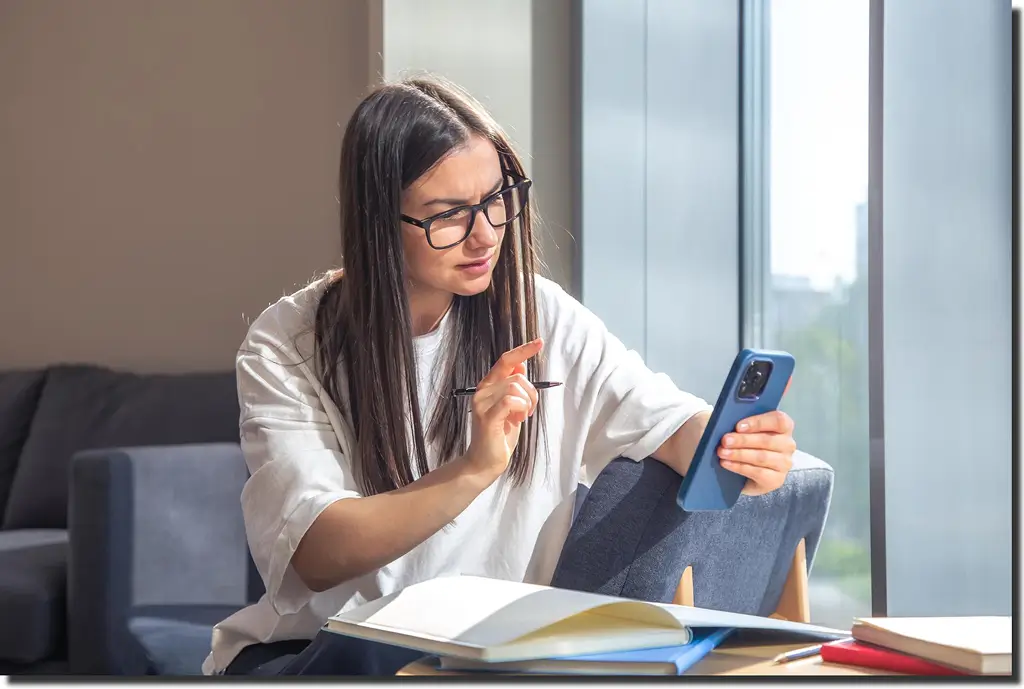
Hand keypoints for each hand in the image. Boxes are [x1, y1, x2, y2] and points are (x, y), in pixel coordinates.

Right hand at [464, 338, 541, 479]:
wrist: (485, 462)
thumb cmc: (499, 435)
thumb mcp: (512, 407)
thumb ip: (514, 386)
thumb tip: (521, 365)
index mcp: (488, 386)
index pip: (506, 360)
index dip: (523, 350)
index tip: (539, 342)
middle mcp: (483, 391)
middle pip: (517, 377)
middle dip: (532, 394)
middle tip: (528, 411)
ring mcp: (482, 403)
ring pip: (516, 388)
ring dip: (527, 403)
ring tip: (521, 418)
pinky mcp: (486, 416)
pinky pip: (511, 401)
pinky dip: (521, 409)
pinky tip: (517, 420)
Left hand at [717, 410, 796, 495]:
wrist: (748, 473)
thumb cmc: (747, 445)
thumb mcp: (745, 432)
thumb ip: (742, 425)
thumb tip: (726, 422)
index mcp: (783, 427)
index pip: (778, 420)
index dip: (758, 422)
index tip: (738, 426)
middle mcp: (787, 445)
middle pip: (767, 440)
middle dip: (743, 440)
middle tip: (725, 440)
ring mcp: (784, 463)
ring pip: (761, 457)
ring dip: (739, 454)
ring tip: (722, 452)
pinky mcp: (776, 480)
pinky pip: (758, 472)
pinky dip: (739, 467)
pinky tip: (726, 463)